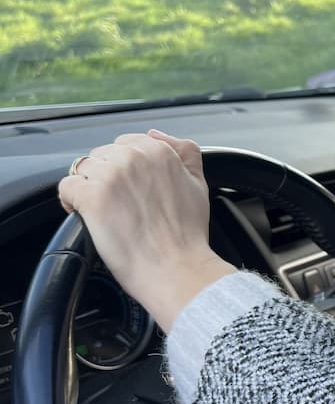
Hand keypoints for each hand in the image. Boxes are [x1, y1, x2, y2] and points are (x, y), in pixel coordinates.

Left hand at [58, 130, 235, 331]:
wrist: (177, 269)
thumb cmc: (187, 235)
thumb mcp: (199, 184)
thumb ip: (185, 152)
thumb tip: (157, 134)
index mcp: (160, 151)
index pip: (124, 145)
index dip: (124, 170)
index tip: (131, 191)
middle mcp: (134, 157)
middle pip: (101, 156)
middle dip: (105, 178)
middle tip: (122, 207)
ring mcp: (110, 175)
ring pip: (82, 170)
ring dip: (88, 190)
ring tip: (105, 214)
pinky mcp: (90, 196)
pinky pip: (66, 188)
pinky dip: (72, 203)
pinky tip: (88, 218)